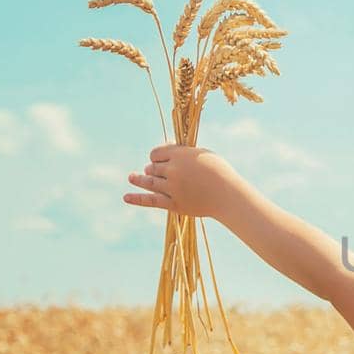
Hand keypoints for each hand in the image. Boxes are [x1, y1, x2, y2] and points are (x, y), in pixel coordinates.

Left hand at [123, 144, 248, 218]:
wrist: (228, 194)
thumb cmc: (220, 172)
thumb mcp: (203, 155)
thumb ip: (183, 152)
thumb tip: (167, 149)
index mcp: (180, 155)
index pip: (156, 153)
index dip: (156, 157)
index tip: (160, 160)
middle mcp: (173, 170)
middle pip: (152, 168)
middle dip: (153, 169)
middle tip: (155, 172)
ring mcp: (171, 188)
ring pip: (149, 182)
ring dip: (140, 179)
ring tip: (131, 177)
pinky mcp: (173, 204)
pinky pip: (151, 201)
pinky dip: (137, 199)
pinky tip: (125, 197)